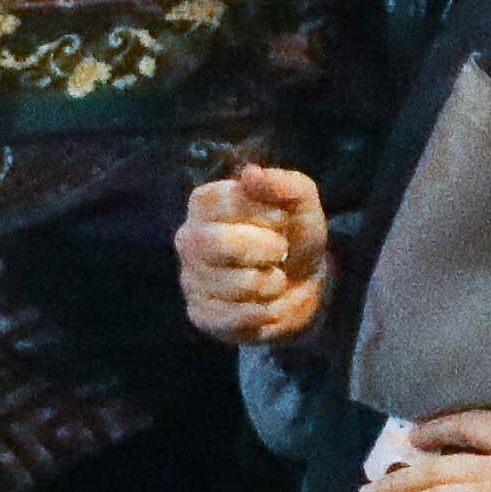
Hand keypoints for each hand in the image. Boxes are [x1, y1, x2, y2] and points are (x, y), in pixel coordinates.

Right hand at [178, 163, 331, 348]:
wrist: (301, 285)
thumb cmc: (293, 236)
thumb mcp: (301, 204)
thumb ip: (283, 184)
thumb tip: (250, 173)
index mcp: (205, 203)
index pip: (223, 202)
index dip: (262, 213)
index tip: (281, 220)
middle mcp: (188, 238)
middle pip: (220, 244)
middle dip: (266, 250)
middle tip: (280, 251)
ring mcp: (190, 278)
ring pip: (234, 284)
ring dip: (271, 283)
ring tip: (273, 278)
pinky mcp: (200, 315)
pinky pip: (233, 317)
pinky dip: (263, 312)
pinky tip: (265, 303)